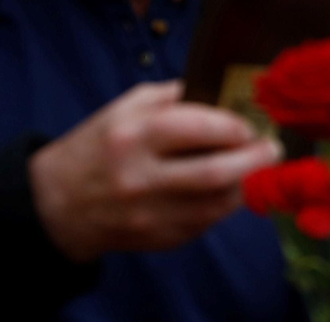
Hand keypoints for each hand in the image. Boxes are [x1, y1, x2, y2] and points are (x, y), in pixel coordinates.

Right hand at [29, 80, 282, 261]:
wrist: (55, 205)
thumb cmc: (97, 147)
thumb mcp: (123, 109)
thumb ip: (170, 97)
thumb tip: (218, 89)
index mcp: (133, 137)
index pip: (198, 128)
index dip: (235, 126)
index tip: (251, 124)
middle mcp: (141, 178)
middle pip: (215, 173)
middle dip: (255, 160)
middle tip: (273, 149)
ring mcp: (149, 215)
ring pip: (217, 204)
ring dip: (245, 185)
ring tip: (255, 168)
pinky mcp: (156, 240)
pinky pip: (205, 223)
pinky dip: (223, 205)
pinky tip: (228, 189)